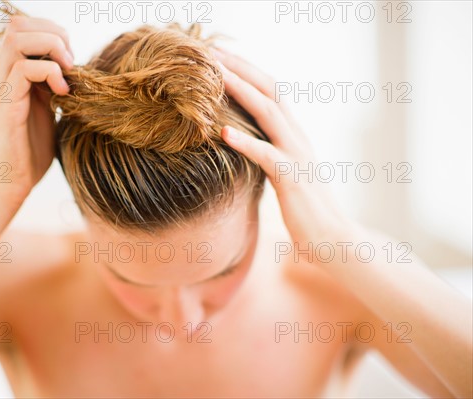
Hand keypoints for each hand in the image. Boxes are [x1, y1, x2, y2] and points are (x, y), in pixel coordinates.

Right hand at [0, 15, 73, 206]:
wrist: (11, 183)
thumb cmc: (30, 152)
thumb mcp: (48, 112)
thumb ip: (54, 90)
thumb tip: (76, 75)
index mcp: (12, 75)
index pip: (24, 29)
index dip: (52, 33)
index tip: (71, 59)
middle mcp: (3, 76)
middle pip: (18, 25)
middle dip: (52, 34)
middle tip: (70, 61)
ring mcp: (2, 88)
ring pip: (17, 39)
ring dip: (51, 48)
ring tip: (68, 72)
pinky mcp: (6, 105)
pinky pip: (22, 70)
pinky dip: (49, 73)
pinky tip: (63, 92)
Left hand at [215, 48, 358, 257]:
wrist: (334, 239)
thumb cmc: (305, 210)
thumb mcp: (285, 173)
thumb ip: (269, 153)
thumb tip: (243, 144)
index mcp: (293, 134)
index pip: (269, 91)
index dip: (245, 71)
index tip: (218, 57)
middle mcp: (297, 137)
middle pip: (269, 90)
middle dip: (240, 67)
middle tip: (210, 51)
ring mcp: (296, 155)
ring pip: (268, 113)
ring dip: (240, 91)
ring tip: (213, 75)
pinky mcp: (293, 179)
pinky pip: (266, 155)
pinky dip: (245, 142)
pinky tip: (223, 131)